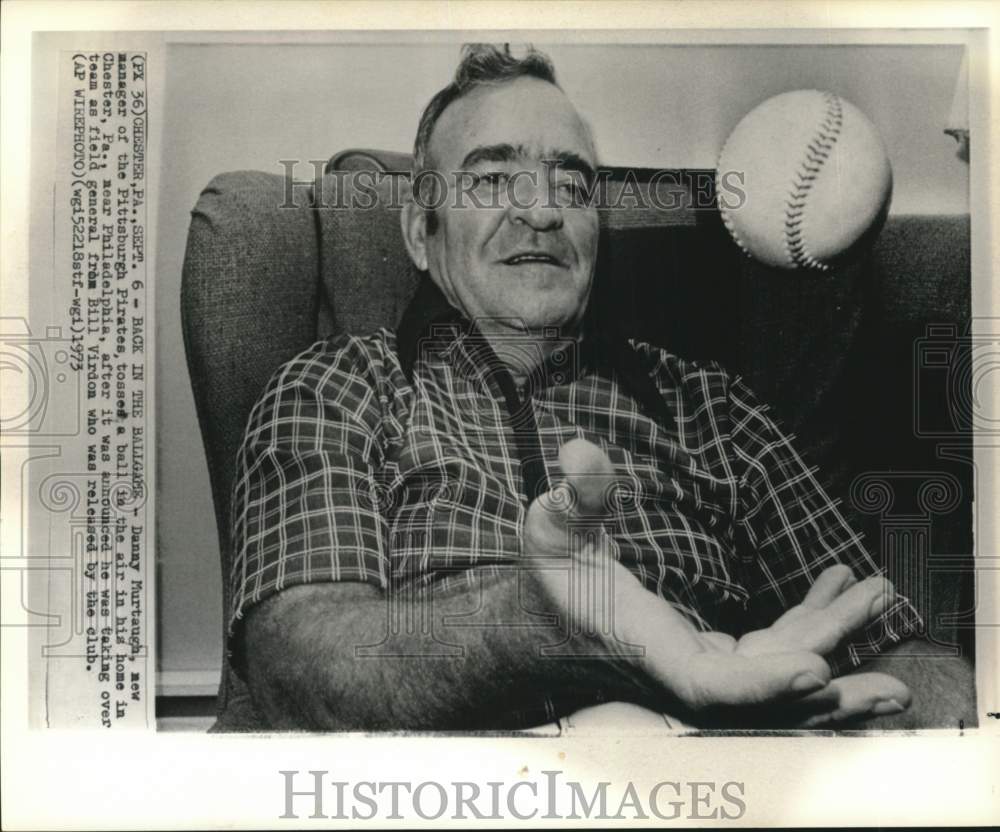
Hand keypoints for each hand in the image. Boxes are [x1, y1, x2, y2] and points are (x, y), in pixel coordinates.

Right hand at [523, 438, 910, 727]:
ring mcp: (702, 667)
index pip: (707, 686)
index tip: (816, 667)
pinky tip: (834, 587)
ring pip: (779, 672)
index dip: (763, 684)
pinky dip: (807, 622)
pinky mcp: (712, 655)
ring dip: (833, 638)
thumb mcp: (550, 530)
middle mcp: (680, 671)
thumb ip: (571, 496)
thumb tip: (580, 450)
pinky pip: (772, 649)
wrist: (545, 627)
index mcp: (645, 648)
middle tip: (881, 620)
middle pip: (766, 688)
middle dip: (829, 659)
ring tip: (878, 598)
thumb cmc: (550, 581)